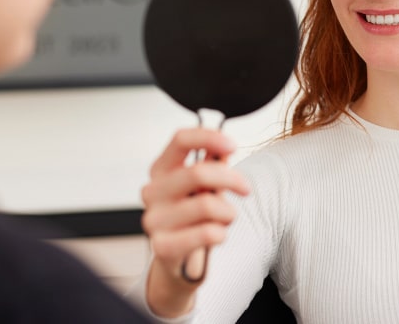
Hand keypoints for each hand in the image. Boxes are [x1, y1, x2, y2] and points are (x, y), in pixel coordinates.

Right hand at [141, 128, 250, 316]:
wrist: (178, 260)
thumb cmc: (193, 218)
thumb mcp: (202, 188)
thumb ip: (212, 166)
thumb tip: (224, 149)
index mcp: (160, 170)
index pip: (180, 140)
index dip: (208, 137)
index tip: (232, 145)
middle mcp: (152, 191)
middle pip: (199, 172)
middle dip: (231, 179)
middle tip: (246, 188)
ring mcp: (154, 219)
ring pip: (207, 205)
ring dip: (228, 212)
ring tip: (226, 219)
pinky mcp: (162, 246)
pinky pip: (206, 233)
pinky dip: (221, 233)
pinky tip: (218, 235)